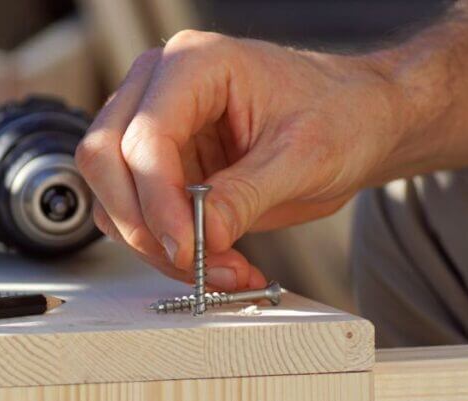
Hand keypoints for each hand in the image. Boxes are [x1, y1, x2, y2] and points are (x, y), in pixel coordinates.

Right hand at [75, 31, 400, 289]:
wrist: (361, 122)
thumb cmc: (343, 113)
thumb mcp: (303, 156)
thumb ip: (246, 195)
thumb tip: (202, 237)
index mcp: (195, 64)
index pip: (145, 135)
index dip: (159, 200)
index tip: (190, 247)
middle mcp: (162, 87)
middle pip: (106, 159)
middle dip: (145, 225)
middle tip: (196, 264)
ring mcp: (158, 126)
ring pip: (113, 194)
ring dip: (156, 245)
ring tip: (222, 270)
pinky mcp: (165, 166)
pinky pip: (139, 214)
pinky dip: (166, 248)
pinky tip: (216, 262)